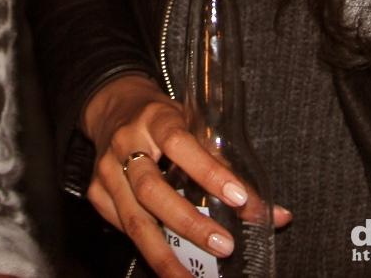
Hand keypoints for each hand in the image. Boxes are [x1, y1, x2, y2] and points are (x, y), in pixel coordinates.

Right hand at [81, 74, 289, 277]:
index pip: (180, 143)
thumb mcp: (193, 127)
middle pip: (152, 189)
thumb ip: (228, 167)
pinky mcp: (96, 192)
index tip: (239, 198)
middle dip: (189, 223)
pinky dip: (148, 248)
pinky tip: (169, 264)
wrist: (114, 107)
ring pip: (134, 218)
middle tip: (224, 246)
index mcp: (156, 119)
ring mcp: (107, 170)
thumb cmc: (163, 121)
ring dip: (165, 254)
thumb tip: (274, 215)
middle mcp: (126, 143)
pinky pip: (123, 227)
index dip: (209, 171)